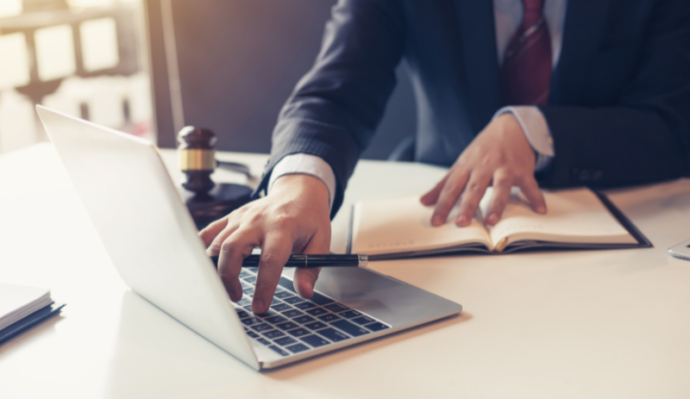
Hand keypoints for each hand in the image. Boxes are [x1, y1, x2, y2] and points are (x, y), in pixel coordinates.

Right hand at [199, 174, 330, 313]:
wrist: (298, 191)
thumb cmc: (309, 217)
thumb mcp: (321, 241)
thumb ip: (310, 268)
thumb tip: (304, 292)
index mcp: (282, 227)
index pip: (270, 260)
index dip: (263, 286)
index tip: (259, 307)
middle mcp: (258, 220)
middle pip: (232, 249)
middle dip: (228, 278)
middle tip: (236, 297)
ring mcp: (242, 217)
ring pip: (218, 243)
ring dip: (217, 269)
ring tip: (226, 287)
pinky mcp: (232, 217)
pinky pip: (210, 232)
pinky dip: (202, 248)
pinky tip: (204, 266)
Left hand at [420, 113, 546, 226]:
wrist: (510, 127)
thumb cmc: (482, 150)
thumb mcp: (461, 163)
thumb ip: (443, 184)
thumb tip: (423, 201)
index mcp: (467, 166)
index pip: (451, 187)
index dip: (442, 204)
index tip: (436, 221)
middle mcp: (484, 167)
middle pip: (474, 188)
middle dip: (467, 205)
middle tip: (461, 223)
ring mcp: (504, 168)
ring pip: (501, 186)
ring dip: (497, 204)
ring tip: (492, 221)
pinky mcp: (523, 170)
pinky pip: (530, 185)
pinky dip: (536, 196)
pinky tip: (540, 209)